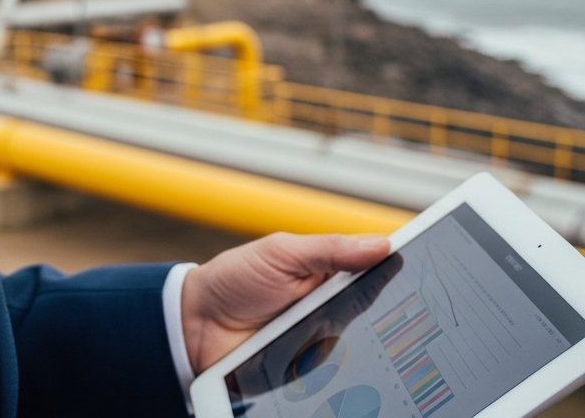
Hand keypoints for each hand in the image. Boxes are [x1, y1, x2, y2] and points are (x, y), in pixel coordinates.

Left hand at [181, 232, 390, 373]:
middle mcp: (335, 311)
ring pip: (368, 353)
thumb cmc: (234, 279)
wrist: (195, 326)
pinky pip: (343, 380)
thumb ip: (328, 249)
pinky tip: (345, 374)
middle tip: (395, 316)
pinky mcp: (315, 376)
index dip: (402, 275)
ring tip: (353, 341)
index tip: (428, 269)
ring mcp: (326, 344)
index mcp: (331, 275)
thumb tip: (382, 242)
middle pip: (381, 318)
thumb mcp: (280, 253)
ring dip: (370, 350)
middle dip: (394, 319)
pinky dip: (347, 378)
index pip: (377, 275)